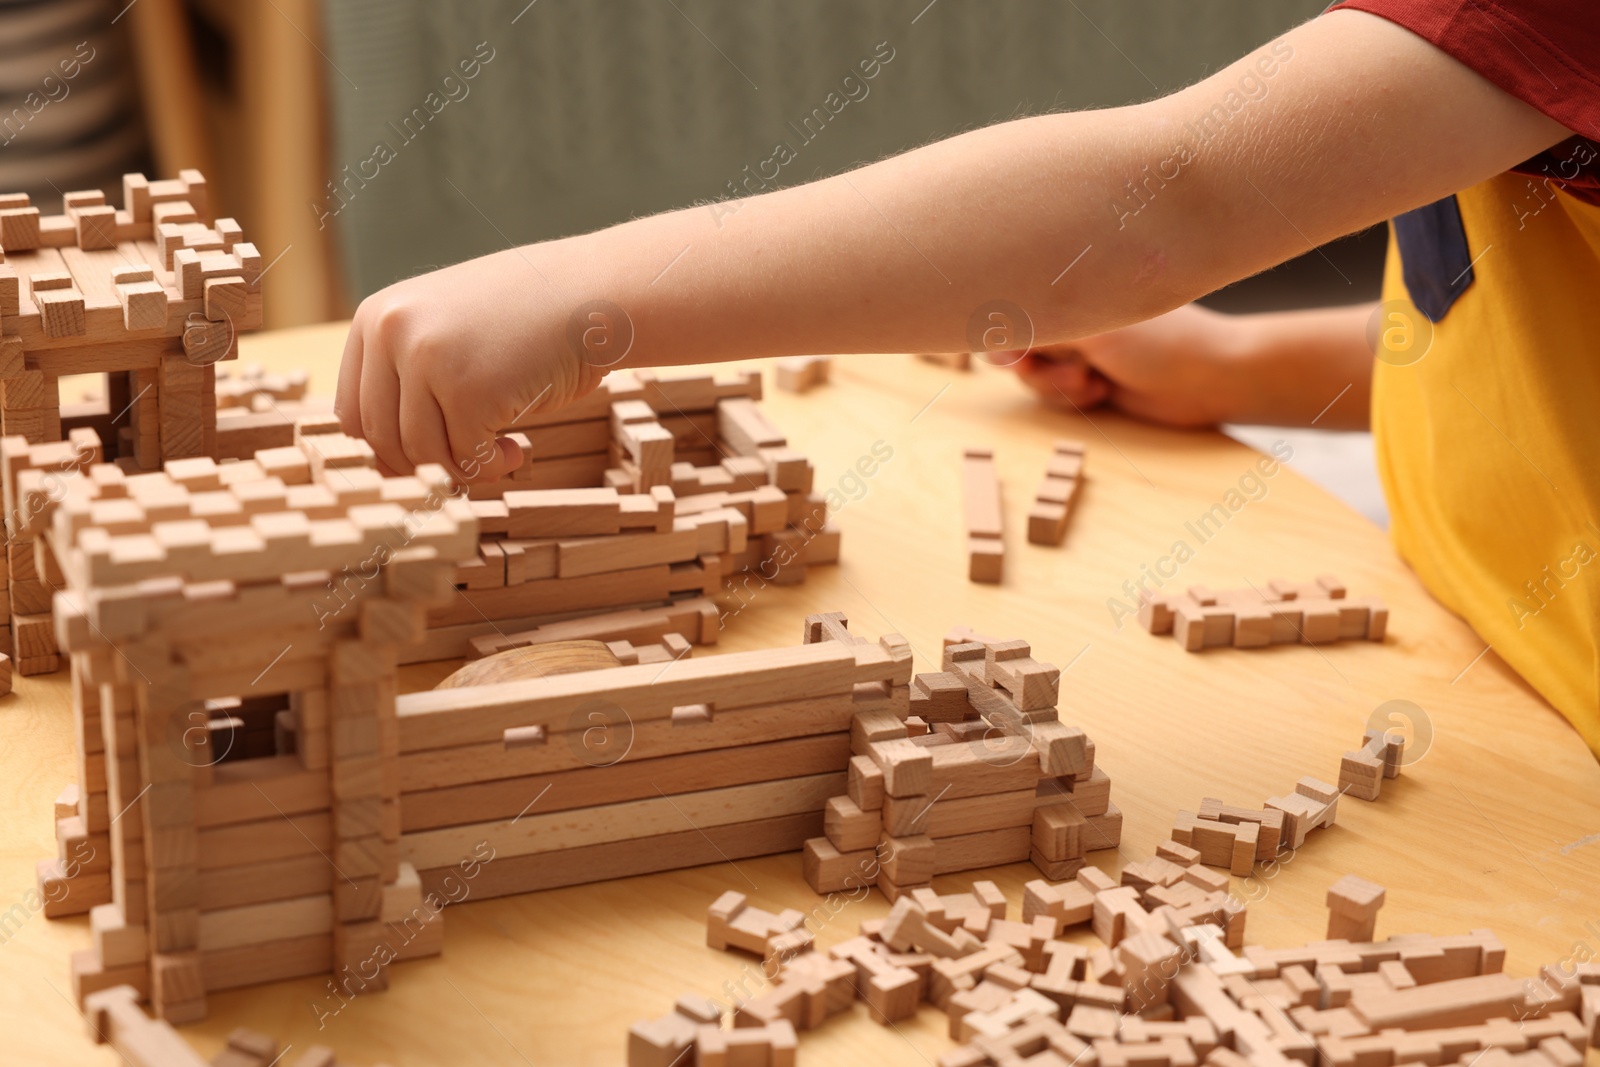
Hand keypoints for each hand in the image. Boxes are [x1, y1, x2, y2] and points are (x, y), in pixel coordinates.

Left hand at [335, 247, 608, 479]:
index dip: (386, 450)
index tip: (425, 462)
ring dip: (461, 469)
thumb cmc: (528, 318)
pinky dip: (492, 467)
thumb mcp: (447, 329)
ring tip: (500, 455)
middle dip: (424, 465)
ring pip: (421, 452)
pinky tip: (519, 448)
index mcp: (376, 317)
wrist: (593, 292)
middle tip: (464, 466)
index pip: (352, 412)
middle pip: (380, 438)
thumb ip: (409, 375)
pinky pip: (466, 456)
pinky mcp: (469, 390)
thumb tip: (386, 459)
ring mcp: (428, 359)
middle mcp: (392, 332)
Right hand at [1009, 304, 1244, 427]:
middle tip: (1061, 368)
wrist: (1211, 379)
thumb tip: (994, 335)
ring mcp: (1080, 347)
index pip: (1017, 300)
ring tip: (1093, 382)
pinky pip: (1054, 394)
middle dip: (1033, 363)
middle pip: (1016, 341)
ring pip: (1032, 374)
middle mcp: (1074, 312)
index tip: (1010, 347)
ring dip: (1056, 385)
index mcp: (1077, 283)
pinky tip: (1103, 392)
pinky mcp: (1089, 379)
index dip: (1005, 327)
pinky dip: (1072, 398)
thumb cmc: (1162, 342)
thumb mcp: (1093, 329)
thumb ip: (1041, 328)